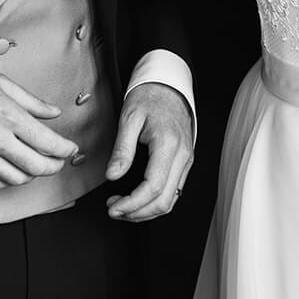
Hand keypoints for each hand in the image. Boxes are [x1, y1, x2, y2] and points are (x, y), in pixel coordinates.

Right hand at [0, 65, 78, 190]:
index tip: (71, 148)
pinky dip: (9, 180)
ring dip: (32, 174)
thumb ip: (32, 102)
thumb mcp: (2, 83)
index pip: (48, 143)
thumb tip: (53, 112)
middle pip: (37, 166)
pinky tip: (13, 169)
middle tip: (59, 160)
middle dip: (54, 166)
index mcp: (10, 117)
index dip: (65, 149)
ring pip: (17, 179)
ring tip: (36, 164)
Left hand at [107, 82, 194, 221]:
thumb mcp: (129, 117)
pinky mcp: (184, 163)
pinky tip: (138, 200)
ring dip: (146, 211)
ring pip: (171, 200)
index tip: (113, 207)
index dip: (131, 203)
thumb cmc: (149, 97)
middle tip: (114, 210)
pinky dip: (155, 202)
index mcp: (168, 144)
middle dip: (137, 212)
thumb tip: (113, 176)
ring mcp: (186, 161)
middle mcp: (182, 156)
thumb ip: (122, 149)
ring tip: (123, 207)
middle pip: (164, 200)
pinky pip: (174, 191)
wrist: (169, 86)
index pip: (152, 187)